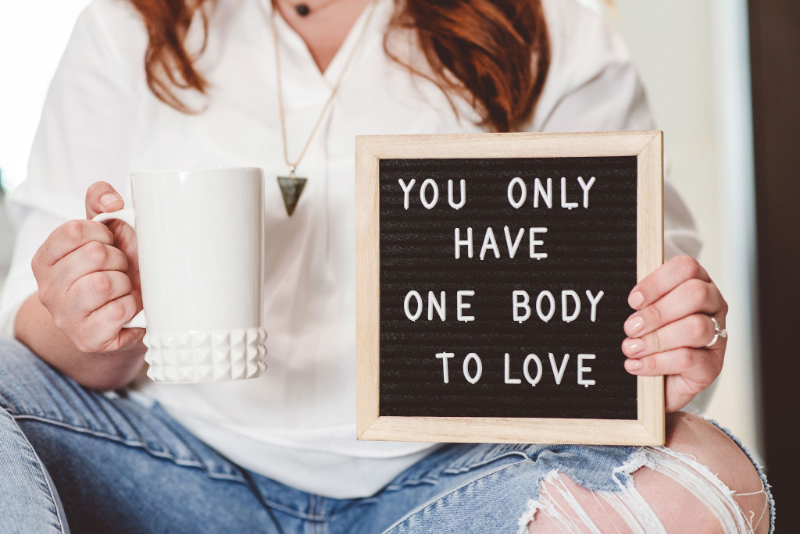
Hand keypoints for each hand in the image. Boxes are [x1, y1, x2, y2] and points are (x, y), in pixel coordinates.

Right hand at [32, 182, 142, 353]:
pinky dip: (132, 306)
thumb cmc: (116, 269)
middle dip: (119, 259)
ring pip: (104, 284)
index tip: (109, 243)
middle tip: (120, 270)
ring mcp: (65, 318)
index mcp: (46, 260)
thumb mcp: (108, 231)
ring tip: (123, 289)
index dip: (102, 232)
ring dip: (125, 283)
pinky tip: (128, 308)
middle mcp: (48, 290)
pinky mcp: (87, 339)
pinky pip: (117, 312)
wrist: (124, 316)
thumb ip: (102, 203)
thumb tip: (111, 200)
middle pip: (94, 255)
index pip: (73, 230)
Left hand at [621, 255, 726, 411]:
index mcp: (697, 283)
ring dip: (656, 339)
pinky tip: (637, 364)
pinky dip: (656, 362)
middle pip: (695, 294)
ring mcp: (718, 335)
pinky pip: (689, 359)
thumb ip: (642, 301)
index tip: (633, 301)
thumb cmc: (650, 338)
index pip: (686, 268)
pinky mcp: (713, 365)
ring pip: (695, 328)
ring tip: (632, 348)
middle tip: (631, 327)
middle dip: (656, 312)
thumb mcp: (644, 313)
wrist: (658, 381)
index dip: (656, 282)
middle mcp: (714, 306)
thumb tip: (631, 299)